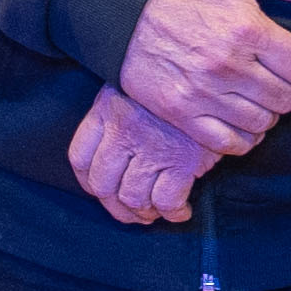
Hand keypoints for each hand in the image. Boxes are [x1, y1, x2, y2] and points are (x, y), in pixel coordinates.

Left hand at [66, 84, 207, 223]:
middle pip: (103, 185)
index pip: (80, 158)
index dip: (88, 183)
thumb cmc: (173, 83)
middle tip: (129, 211)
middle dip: (115, 206)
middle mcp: (123, 131)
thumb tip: (109, 157)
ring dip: (142, 213)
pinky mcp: (182, 161)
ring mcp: (151, 147)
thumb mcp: (133, 85)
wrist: (210, 76)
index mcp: (106, 110)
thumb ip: (115, 115)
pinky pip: (167, 201)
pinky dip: (174, 213)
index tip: (99, 190)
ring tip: (153, 213)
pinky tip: (181, 210)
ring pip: (133, 198)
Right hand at [119, 0, 290, 153]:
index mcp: (247, 29)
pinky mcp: (181, 114)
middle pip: (286, 100)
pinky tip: (239, 121)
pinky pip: (228, 144)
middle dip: (288, 91)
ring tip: (256, 98)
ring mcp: (203, 94)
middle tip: (275, 81)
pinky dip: (242, 138)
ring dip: (266, 114)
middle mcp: (228, 66)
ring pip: (261, 123)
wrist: (122, 10)